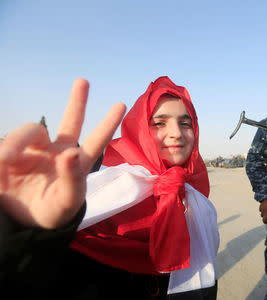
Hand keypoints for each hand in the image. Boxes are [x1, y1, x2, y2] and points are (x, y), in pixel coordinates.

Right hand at [0, 79, 125, 228]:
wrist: (24, 224)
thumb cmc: (55, 213)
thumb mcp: (67, 202)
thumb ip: (72, 179)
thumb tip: (71, 152)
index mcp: (76, 163)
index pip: (96, 141)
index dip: (108, 123)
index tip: (121, 104)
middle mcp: (58, 152)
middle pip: (70, 122)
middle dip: (78, 102)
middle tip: (84, 82)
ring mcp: (35, 151)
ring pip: (28, 132)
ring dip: (14, 144)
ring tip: (4, 161)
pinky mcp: (11, 155)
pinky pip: (5, 148)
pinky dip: (1, 159)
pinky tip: (1, 177)